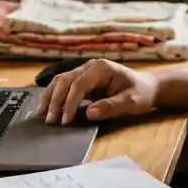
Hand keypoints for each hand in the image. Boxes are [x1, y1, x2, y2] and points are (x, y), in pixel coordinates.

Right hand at [36, 58, 158, 124]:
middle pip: (65, 80)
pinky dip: (54, 95)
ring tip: (41, 114)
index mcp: (101, 68)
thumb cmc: (140, 93)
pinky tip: (47, 107)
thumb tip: (89, 113)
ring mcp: (84, 71)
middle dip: (55, 100)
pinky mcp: (82, 79)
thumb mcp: (131, 101)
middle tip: (50, 120)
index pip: (79, 84)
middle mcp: (90, 66)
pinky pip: (64, 85)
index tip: (65, 121)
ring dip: (50, 97)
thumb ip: (111, 106)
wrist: (146, 86)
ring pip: (60, 80)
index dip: (69, 102)